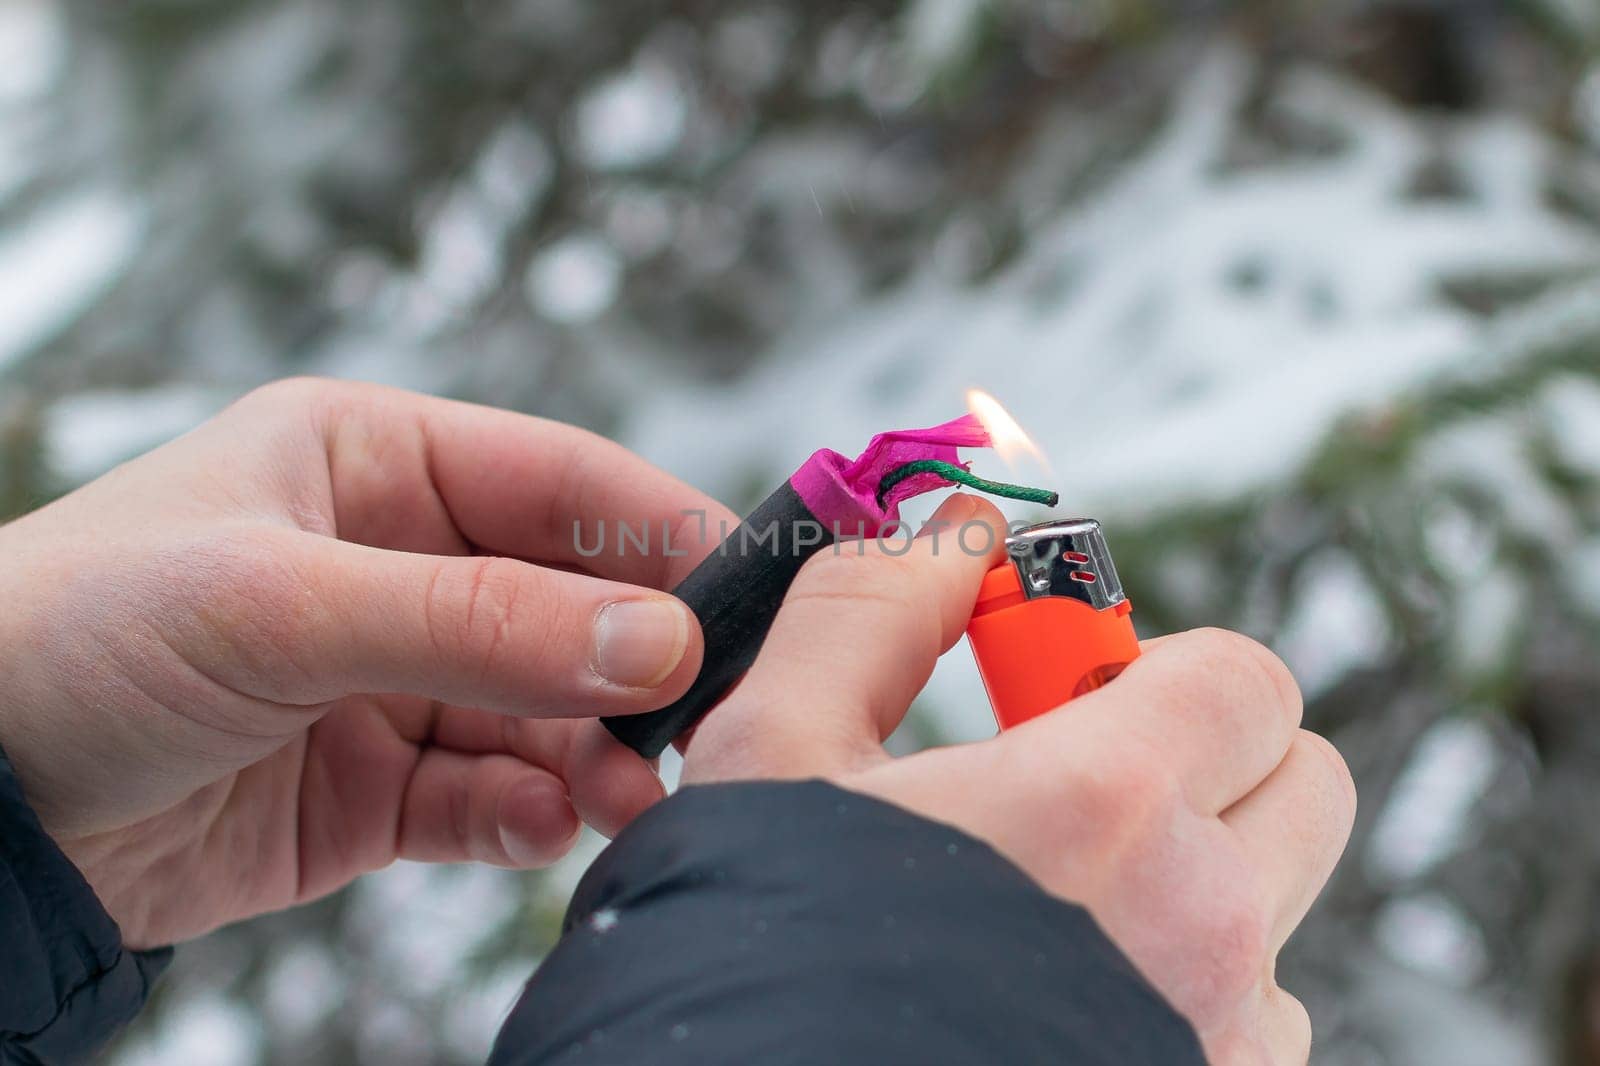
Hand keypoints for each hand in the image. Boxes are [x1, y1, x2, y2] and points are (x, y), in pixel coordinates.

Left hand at [0, 378, 734, 948]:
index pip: (564, 483)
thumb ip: (482, 624)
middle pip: (573, 604)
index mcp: (374, 467)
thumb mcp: (283, 604)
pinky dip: (525, 815)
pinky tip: (537, 830)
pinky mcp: (374, 786)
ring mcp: (391, 680)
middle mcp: (398, 564)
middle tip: (697, 727)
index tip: (755, 598)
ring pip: (544, 711)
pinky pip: (488, 796)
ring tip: (622, 799)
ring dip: (592, 754)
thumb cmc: (78, 637)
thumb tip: (663, 642)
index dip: (665, 533)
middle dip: (637, 666)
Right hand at [682, 493, 1354, 1064]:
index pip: (1245, 677)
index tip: (1068, 693)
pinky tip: (1056, 1002)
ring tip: (1047, 913)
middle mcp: (1202, 929)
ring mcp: (1222, 1042)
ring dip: (1188, 888)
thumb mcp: (770, 752)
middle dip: (1208, 759)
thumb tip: (949, 532)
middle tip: (1075, 785)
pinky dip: (1178, 995)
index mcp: (1109, 807)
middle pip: (1301, 784)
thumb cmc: (761, 964)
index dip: (1161, 664)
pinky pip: (1244, 1027)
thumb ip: (871, 610)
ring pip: (1269, 916)